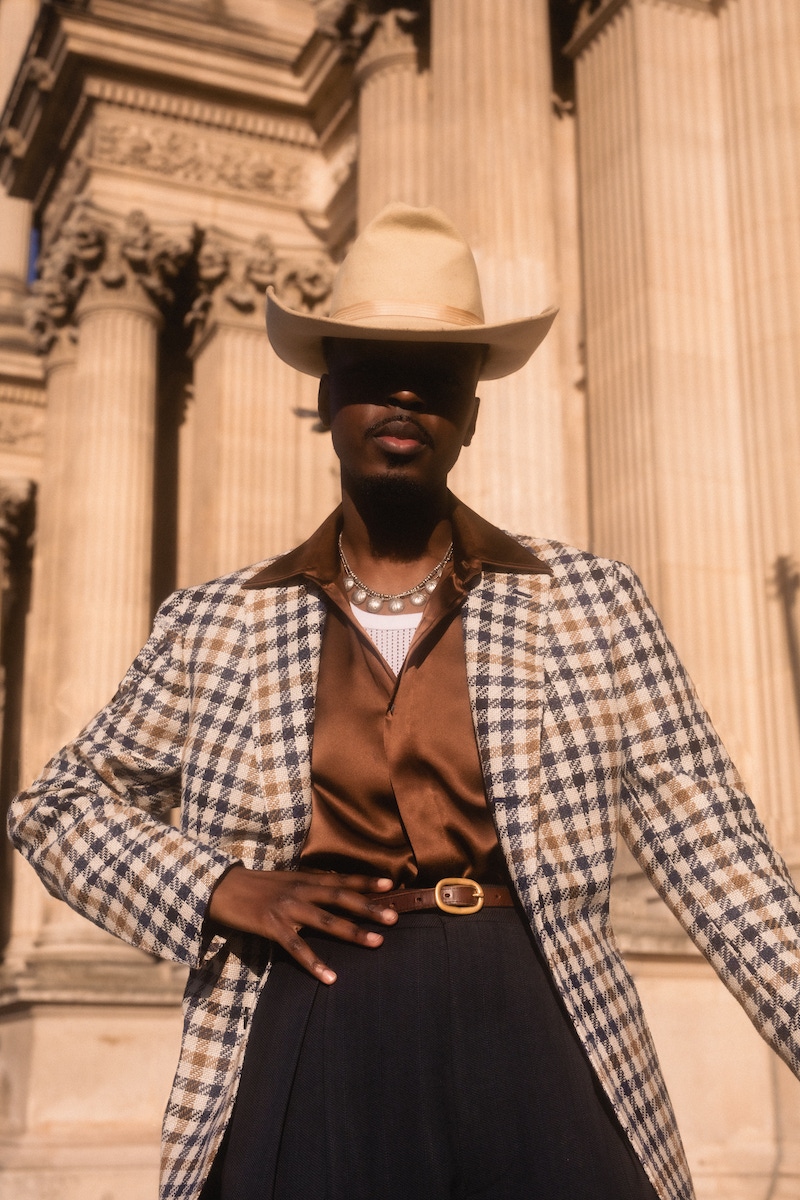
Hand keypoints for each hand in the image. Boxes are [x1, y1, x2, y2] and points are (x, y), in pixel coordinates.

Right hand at [206, 865, 396, 983]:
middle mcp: (299, 891)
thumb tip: (332, 891)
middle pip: (340, 898)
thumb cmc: (254, 886)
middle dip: (369, 908)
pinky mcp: (272, 927)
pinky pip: (297, 949)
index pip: (340, 879)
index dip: (365, 881)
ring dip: (352, 932)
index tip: (390, 884)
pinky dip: (315, 963)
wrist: (220, 888)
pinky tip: (331, 977)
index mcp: (303, 879)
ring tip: (376, 942)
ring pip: (326, 922)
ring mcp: (286, 909)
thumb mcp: (284, 881)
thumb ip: (307, 886)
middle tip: (394, 918)